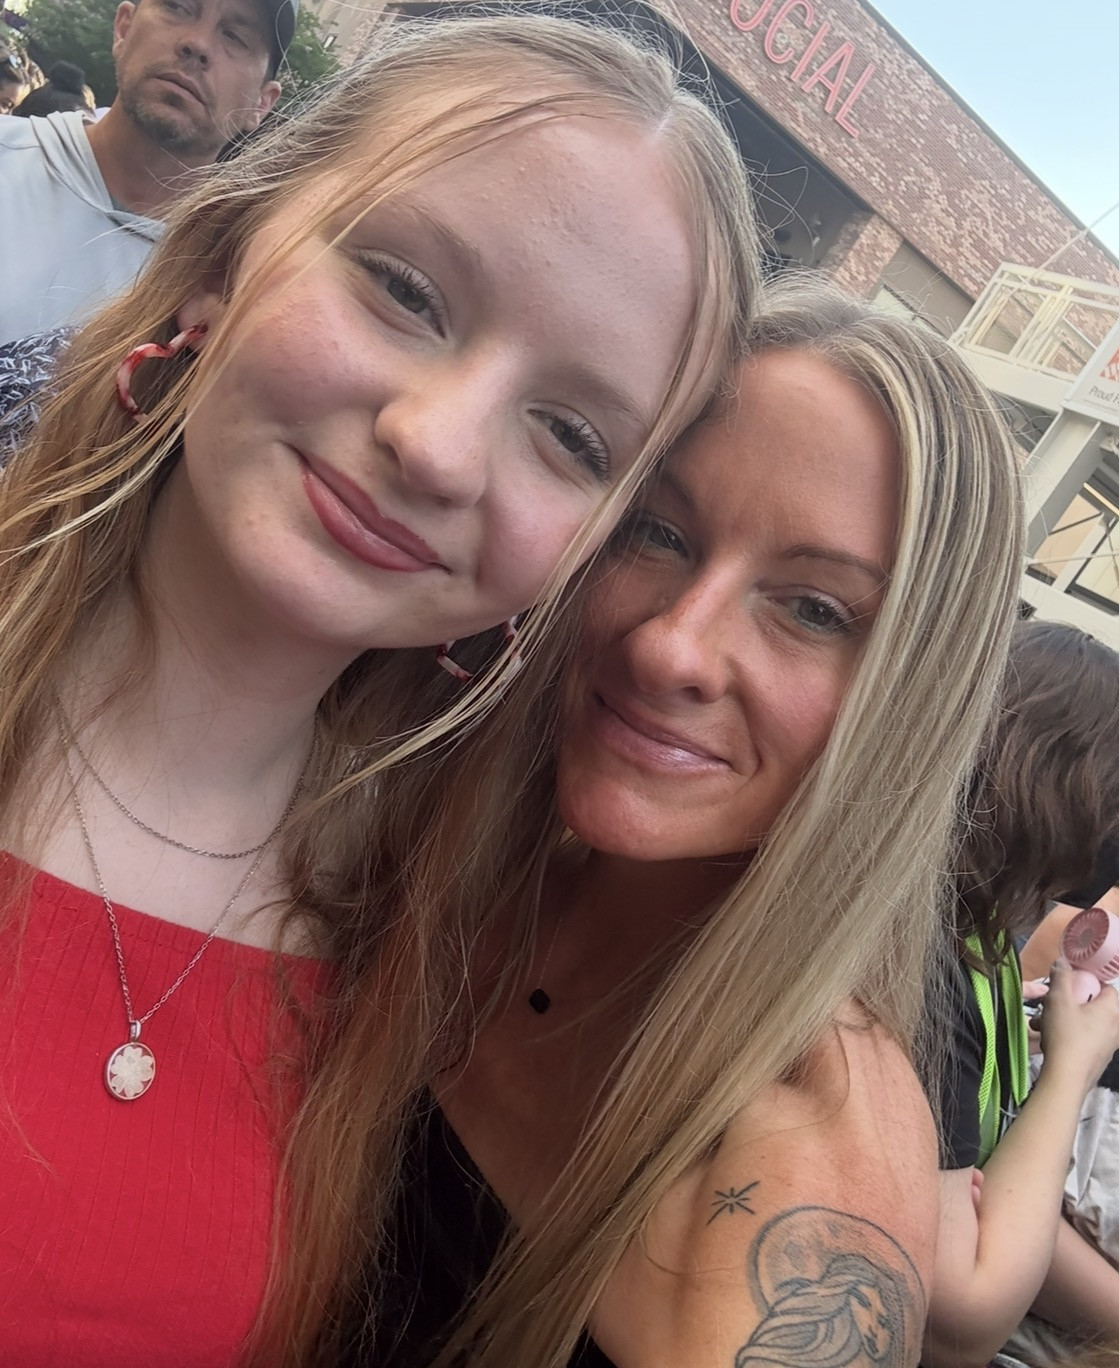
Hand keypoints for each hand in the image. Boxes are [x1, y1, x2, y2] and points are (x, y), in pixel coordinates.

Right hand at [1037, 958, 1118, 1094]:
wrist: (1066, 1078)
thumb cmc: (1066, 1034)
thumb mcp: (1058, 999)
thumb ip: (1061, 976)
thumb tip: (1063, 960)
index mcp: (1111, 1010)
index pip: (1107, 987)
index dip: (1089, 982)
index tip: (1069, 983)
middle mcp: (1115, 1027)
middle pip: (1095, 1006)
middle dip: (1071, 1002)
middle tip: (1051, 1003)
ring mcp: (1108, 1046)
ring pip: (1087, 1024)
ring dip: (1065, 1019)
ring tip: (1042, 1022)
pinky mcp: (1098, 1060)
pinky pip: (1085, 1040)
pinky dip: (1069, 1035)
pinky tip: (1049, 1039)